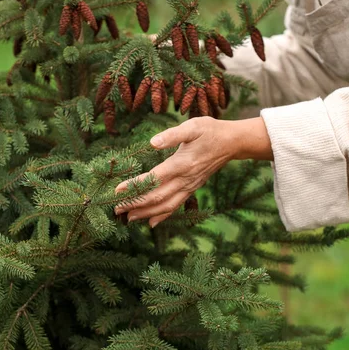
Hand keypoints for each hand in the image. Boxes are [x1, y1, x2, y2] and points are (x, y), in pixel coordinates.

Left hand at [114, 117, 272, 227]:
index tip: (117, 190)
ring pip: (166, 205)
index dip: (135, 186)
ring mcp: (190, 186)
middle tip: (116, 209)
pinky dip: (162, 216)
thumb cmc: (210, 131)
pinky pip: (176, 205)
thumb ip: (172, 135)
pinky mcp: (192, 188)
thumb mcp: (192, 126)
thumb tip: (152, 142)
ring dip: (146, 213)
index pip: (154, 178)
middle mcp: (185, 179)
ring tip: (128, 218)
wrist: (232, 142)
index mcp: (182, 163)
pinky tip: (151, 222)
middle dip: (136, 204)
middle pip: (157, 197)